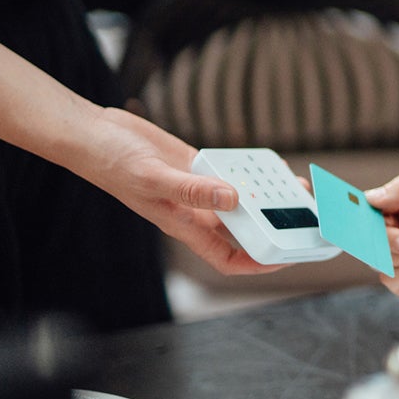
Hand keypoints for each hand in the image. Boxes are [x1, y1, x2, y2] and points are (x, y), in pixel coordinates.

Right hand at [86, 108, 277, 275]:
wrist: (95, 135)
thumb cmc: (113, 164)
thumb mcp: (154, 178)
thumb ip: (193, 190)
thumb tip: (232, 198)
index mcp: (186, 226)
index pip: (229, 257)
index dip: (259, 263)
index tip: (288, 258)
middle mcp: (196, 211)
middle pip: (243, 227)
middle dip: (275, 223)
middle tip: (304, 212)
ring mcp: (198, 188)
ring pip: (241, 199)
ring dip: (267, 195)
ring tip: (294, 185)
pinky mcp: (197, 165)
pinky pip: (232, 172)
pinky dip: (250, 169)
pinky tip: (267, 163)